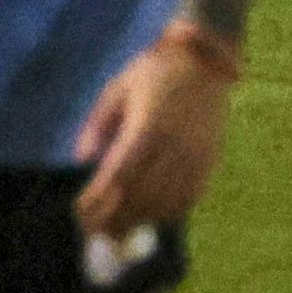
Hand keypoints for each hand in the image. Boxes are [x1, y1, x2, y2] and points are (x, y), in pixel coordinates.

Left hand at [70, 28, 233, 239]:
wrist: (205, 60)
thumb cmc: (154, 71)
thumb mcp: (117, 88)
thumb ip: (98, 124)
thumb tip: (81, 158)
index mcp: (147, 126)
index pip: (119, 174)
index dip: (99, 198)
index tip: (81, 213)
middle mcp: (173, 146)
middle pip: (141, 194)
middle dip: (115, 217)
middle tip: (96, 232)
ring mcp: (195, 156)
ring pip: (166, 201)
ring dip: (140, 219)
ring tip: (119, 231)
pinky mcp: (210, 161)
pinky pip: (190, 197)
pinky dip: (169, 212)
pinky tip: (153, 216)